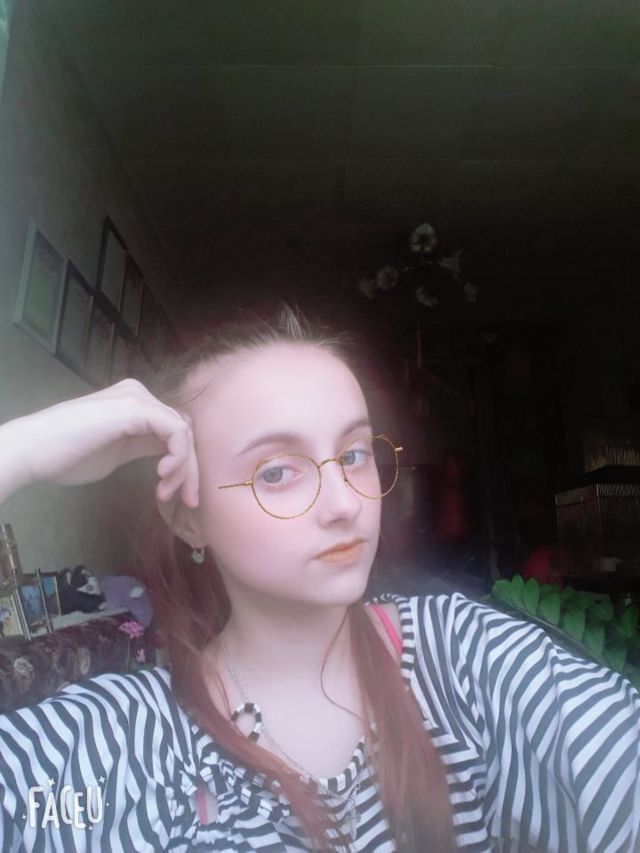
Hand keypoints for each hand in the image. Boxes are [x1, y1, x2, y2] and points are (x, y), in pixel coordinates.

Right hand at [3, 379, 198, 506]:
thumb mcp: (117, 452)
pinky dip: (177, 456)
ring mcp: (137, 398)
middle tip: (188, 501)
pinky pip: (176, 431)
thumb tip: (169, 458)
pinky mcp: (135, 407)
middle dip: (190, 469)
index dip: (185, 464)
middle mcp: (140, 395)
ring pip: (184, 432)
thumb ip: (143, 447)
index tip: (177, 496)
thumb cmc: (67, 457)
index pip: (176, 430)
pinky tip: (162, 474)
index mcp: (136, 405)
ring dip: (184, 468)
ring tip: (164, 491)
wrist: (33, 451)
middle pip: (185, 430)